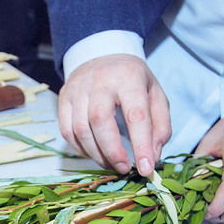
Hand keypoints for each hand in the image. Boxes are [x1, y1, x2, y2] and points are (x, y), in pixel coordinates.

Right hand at [57, 54, 170, 175]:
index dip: (141, 145)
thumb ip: (160, 126)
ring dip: (96, 154)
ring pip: (80, 129)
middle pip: (100, 121)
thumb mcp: (155, 95)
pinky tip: (94, 153)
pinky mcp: (63, 98)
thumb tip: (152, 156)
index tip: (146, 169)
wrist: (102, 54)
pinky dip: (81, 149)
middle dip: (112, 152)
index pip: (135, 115)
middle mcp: (99, 81)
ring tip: (111, 164)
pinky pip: (67, 131)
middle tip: (124, 169)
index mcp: (128, 77)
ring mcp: (77, 89)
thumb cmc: (132, 80)